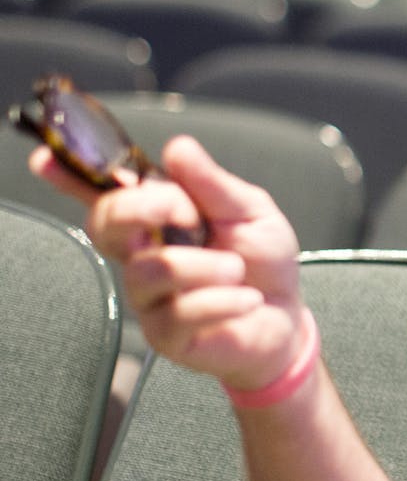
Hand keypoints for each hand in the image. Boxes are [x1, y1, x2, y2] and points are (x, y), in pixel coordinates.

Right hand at [31, 135, 305, 390]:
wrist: (286, 317)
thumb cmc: (263, 261)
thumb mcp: (250, 210)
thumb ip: (212, 183)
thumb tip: (178, 147)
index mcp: (160, 219)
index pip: (107, 195)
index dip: (72, 178)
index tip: (47, 159)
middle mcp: (144, 254)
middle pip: (106, 225)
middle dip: (139, 208)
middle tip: (186, 211)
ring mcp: (150, 296)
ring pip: (150, 269)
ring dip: (203, 265)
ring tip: (237, 269)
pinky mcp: (165, 333)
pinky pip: (180, 311)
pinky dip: (223, 300)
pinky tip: (246, 299)